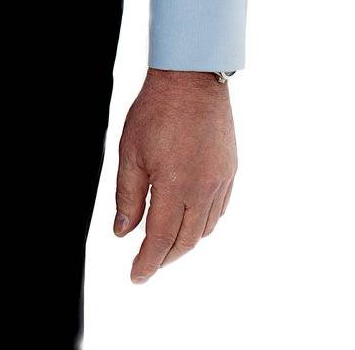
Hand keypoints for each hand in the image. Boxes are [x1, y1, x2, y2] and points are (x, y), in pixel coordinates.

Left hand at [113, 68, 236, 283]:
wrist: (192, 78)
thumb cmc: (156, 111)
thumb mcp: (130, 152)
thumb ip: (127, 197)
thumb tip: (123, 233)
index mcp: (175, 187)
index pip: (161, 240)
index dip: (147, 262)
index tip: (136, 276)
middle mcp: (203, 190)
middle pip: (186, 241)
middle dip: (166, 258)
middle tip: (149, 264)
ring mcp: (220, 181)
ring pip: (205, 228)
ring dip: (186, 242)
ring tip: (167, 245)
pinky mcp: (230, 170)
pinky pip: (219, 209)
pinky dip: (204, 223)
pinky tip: (191, 220)